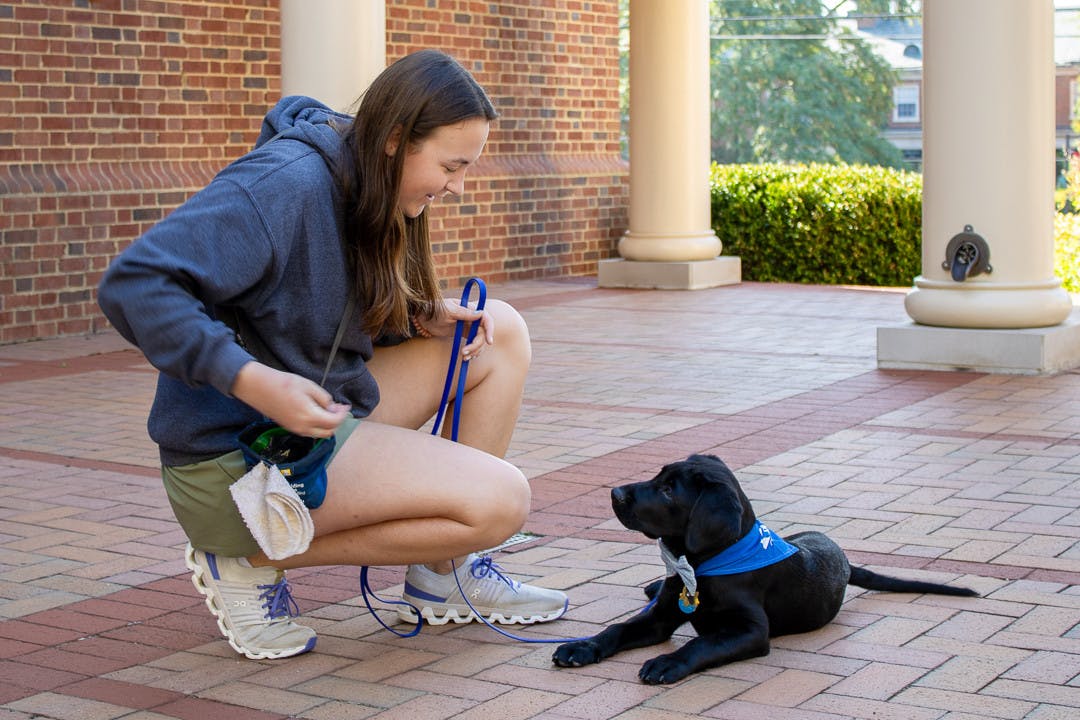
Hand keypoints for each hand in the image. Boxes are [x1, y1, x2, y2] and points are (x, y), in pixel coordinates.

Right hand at [230, 361, 350, 437]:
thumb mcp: (309, 386)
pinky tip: (316, 413)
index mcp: (309, 416)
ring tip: (328, 409)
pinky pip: (309, 432)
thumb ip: (324, 399)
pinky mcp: (289, 428)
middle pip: (328, 432)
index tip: (346, 406)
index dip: (342, 414)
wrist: (258, 387)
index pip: (334, 422)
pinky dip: (317, 426)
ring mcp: (295, 430)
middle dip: (336, 422)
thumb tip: (332, 408)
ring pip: (318, 434)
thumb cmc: (283, 383)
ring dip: (327, 425)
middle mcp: (303, 427)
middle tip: (338, 408)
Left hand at [415, 299, 493, 359]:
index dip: (490, 330)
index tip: (489, 342)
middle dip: (477, 345)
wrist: (423, 317)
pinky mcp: (464, 334)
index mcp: (470, 309)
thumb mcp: (448, 310)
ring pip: (479, 341)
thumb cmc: (434, 309)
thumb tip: (480, 314)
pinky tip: (466, 356)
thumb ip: (464, 312)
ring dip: (475, 350)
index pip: (486, 319)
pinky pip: (473, 343)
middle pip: (483, 334)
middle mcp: (472, 318)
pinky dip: (472, 351)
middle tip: (465, 352)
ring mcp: (468, 327)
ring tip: (464, 357)